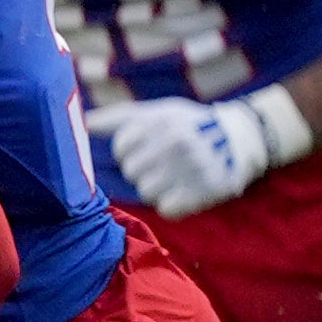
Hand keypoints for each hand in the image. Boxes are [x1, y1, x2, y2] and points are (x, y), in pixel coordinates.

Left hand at [97, 87, 308, 217]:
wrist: (239, 138)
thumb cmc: (187, 125)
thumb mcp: (157, 112)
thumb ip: (117, 118)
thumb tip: (82, 123)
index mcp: (161, 121)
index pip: (121, 148)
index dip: (131, 150)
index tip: (150, 145)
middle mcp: (175, 143)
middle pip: (132, 171)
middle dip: (144, 169)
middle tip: (165, 161)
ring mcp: (191, 168)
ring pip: (147, 192)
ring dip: (158, 187)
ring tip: (176, 174)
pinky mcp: (204, 191)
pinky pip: (167, 209)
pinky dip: (175, 203)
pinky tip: (186, 188)